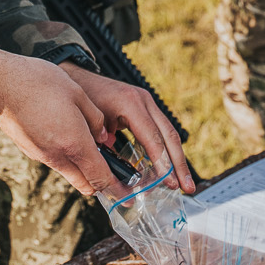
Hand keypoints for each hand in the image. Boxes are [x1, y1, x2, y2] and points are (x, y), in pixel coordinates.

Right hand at [0, 47, 118, 196]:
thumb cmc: (39, 82)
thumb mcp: (77, 94)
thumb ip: (95, 120)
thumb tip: (104, 137)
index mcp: (74, 143)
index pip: (100, 178)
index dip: (118, 188)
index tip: (130, 194)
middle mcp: (57, 156)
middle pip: (86, 185)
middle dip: (102, 184)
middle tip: (117, 176)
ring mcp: (41, 155)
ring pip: (71, 173)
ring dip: (84, 169)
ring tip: (94, 150)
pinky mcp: (30, 150)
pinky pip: (56, 162)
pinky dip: (68, 158)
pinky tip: (69, 137)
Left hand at [58, 62, 194, 196]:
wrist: (78, 78)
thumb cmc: (81, 100)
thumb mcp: (90, 124)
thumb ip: (102, 147)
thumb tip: (112, 177)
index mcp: (129, 103)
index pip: (152, 137)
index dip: (162, 162)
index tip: (168, 182)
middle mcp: (143, 101)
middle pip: (169, 136)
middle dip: (178, 165)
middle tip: (186, 187)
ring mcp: (147, 103)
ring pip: (169, 134)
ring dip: (178, 161)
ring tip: (185, 184)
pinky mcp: (146, 108)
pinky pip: (162, 131)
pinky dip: (168, 151)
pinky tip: (172, 169)